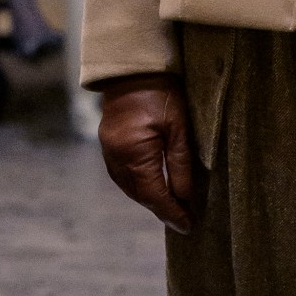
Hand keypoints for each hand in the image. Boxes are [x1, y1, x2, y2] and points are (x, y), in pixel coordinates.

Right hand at [98, 75, 197, 232]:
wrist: (134, 70)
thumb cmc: (162, 94)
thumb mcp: (179, 129)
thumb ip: (181, 165)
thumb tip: (185, 198)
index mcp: (134, 152)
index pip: (154, 194)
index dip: (172, 212)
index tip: (188, 225)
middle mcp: (116, 156)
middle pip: (140, 194)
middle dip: (162, 209)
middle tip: (183, 220)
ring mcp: (108, 152)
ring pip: (129, 188)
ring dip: (149, 200)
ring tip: (171, 208)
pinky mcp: (108, 146)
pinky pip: (121, 176)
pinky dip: (138, 187)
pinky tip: (152, 190)